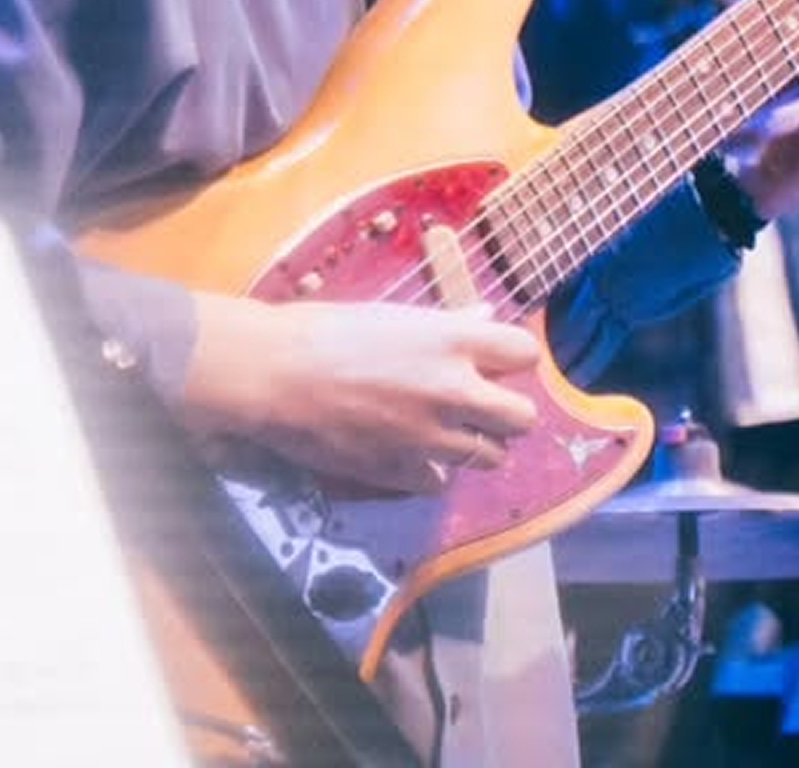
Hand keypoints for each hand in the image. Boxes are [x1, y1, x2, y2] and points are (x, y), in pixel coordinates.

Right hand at [177, 293, 541, 492]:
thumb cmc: (324, 330)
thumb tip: (484, 319)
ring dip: (472, 444)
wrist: (273, 375)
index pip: (526, 353)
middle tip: (477, 405)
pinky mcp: (404, 472)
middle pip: (523, 417)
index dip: (512, 359)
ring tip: (440, 430)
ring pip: (491, 457)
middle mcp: (455, 391)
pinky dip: (429, 471)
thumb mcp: (391, 315)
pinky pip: (441, 482)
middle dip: (505, 412)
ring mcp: (432, 438)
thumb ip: (446, 325)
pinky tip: (406, 452)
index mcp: (452, 341)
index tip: (494, 362)